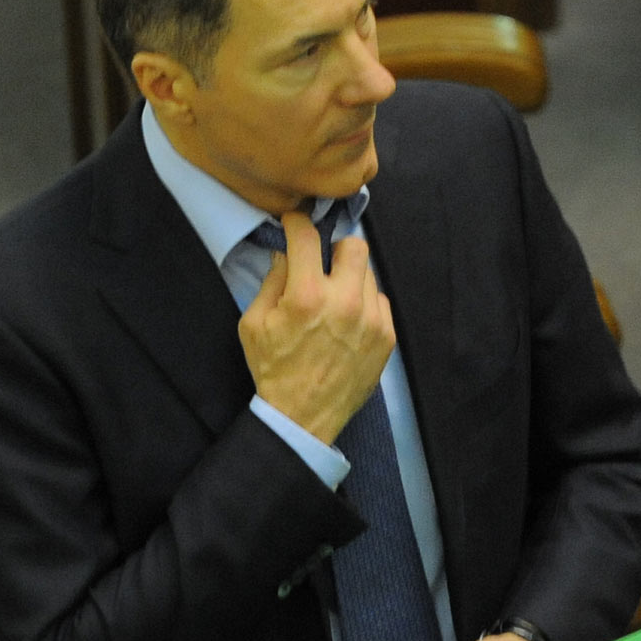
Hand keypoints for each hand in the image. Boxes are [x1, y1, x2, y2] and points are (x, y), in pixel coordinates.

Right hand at [238, 211, 395, 444]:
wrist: (303, 417)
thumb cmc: (274, 370)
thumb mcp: (254, 324)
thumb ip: (271, 282)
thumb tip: (286, 255)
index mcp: (307, 297)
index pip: (307, 237)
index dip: (297, 223)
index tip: (295, 224)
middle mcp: (345, 303)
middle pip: (355, 245)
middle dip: (336, 249)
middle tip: (323, 265)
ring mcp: (371, 320)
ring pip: (368, 274)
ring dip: (350, 279)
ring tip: (334, 301)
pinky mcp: (386, 337)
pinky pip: (380, 301)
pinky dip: (364, 304)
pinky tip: (348, 322)